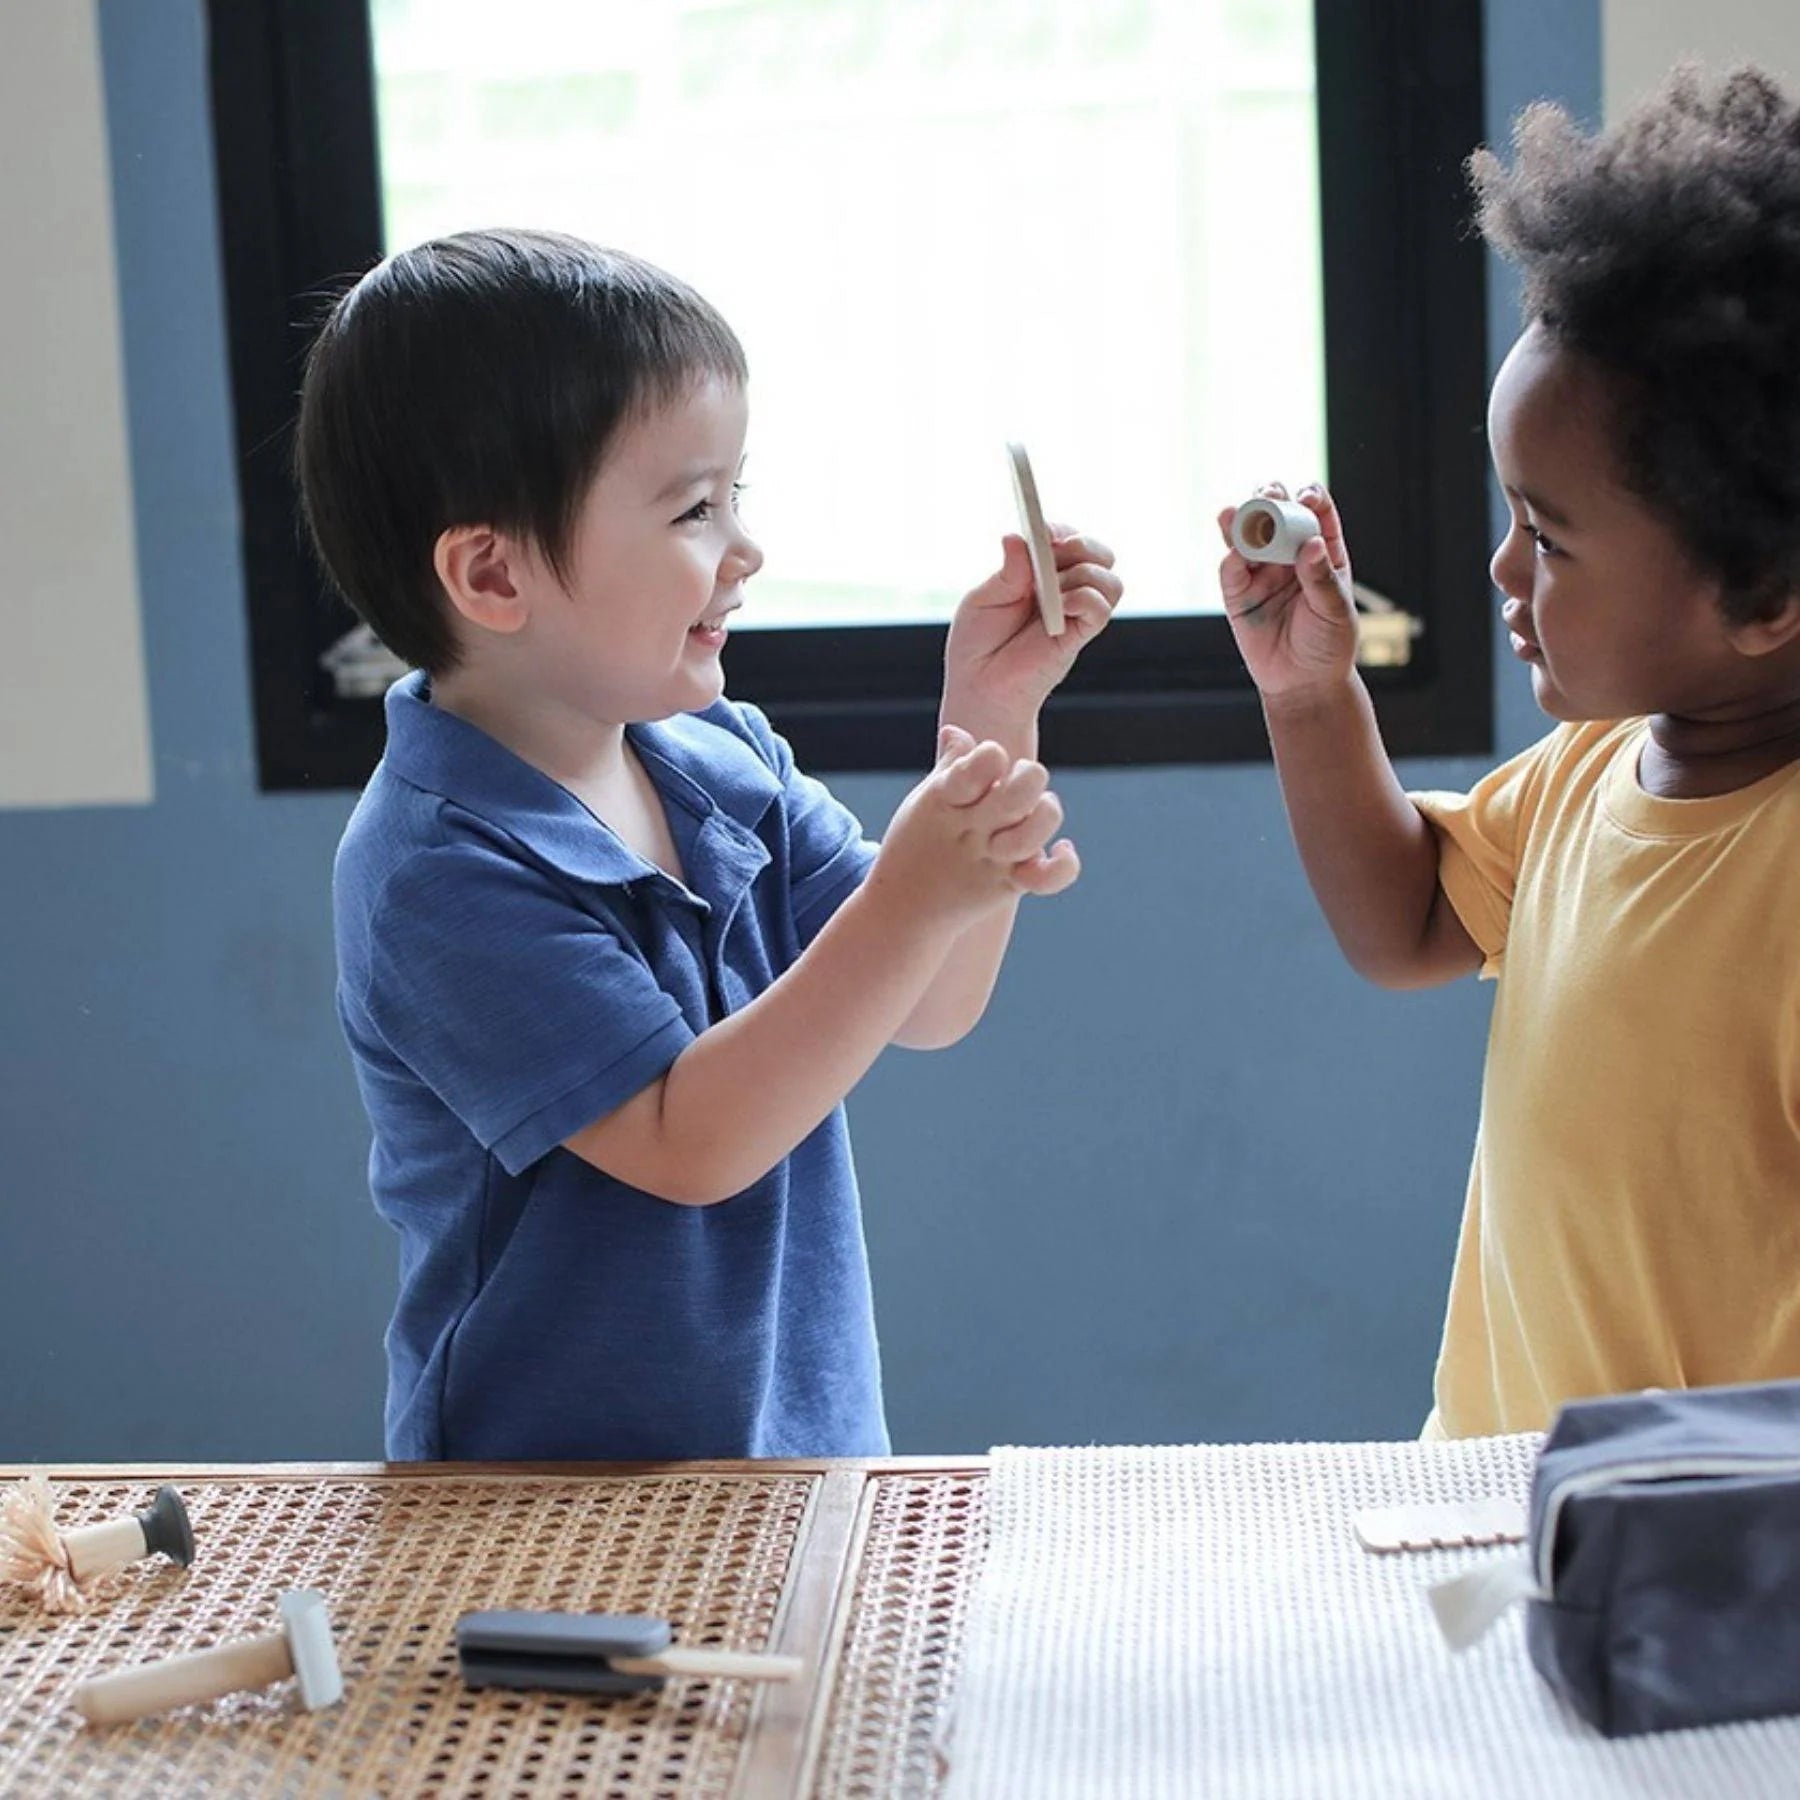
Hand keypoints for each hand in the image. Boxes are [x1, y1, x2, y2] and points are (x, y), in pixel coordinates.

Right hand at [867, 725, 1079, 931]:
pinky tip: (1062, 848)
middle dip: (1030, 777)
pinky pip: (1046, 879)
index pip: (982, 762)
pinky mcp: (1009, 884)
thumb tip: (958, 732)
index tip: (988, 762)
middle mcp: (971, 830)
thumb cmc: (915, 845)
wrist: (901, 910)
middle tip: (1020, 781)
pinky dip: (1063, 864)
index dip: (992, 755)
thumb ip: (949, 765)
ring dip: (1045, 813)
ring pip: (1033, 833)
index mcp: (945, 800)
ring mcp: (991, 860)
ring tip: (1039, 807)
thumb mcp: (923, 802)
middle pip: (1017, 794)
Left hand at [941, 528, 1121, 745]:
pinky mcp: (1079, 636)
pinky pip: (1101, 608)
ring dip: (1083, 573)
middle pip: (1100, 552)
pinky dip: (1084, 598)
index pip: (1067, 537)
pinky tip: (1059, 606)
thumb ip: (1007, 571)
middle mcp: (1064, 589)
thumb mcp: (983, 598)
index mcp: (1040, 572)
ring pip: (1110, 578)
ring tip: (1051, 591)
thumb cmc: (978, 643)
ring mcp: (1075, 613)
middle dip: (1081, 544)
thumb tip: (1017, 536)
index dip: (1059, 529)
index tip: (1041, 531)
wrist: (979, 686)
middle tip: (1053, 553)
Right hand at [1218, 483, 1358, 700]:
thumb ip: (1321, 577)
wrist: (1303, 683)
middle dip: (1270, 498)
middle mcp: (1289, 554)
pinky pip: (1230, 571)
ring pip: (1247, 535)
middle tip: (1267, 496)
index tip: (1305, 498)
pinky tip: (1233, 553)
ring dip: (1240, 519)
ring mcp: (1261, 571)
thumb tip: (1310, 545)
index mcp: (1321, 550)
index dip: (1309, 497)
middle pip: (1276, 513)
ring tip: (1235, 512)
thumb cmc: (1328, 644)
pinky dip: (1230, 559)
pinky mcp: (1238, 594)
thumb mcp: (1335, 610)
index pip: (1315, 511)